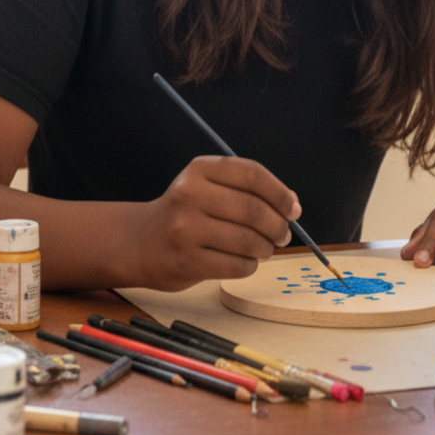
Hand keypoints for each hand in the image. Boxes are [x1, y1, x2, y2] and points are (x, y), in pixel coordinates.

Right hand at [135, 156, 300, 289]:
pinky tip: (243, 261)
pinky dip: (250, 265)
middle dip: (278, 226)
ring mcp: (186, 229)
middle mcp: (190, 195)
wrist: (140, 242)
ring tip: (264, 248)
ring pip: (248, 241)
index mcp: (200, 169)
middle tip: (283, 234)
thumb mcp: (209, 187)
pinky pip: (237, 265)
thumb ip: (249, 190)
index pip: (252, 174)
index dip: (280, 194)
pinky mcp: (187, 260)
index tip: (293, 209)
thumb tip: (291, 204)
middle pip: (254, 210)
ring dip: (266, 248)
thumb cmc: (186, 213)